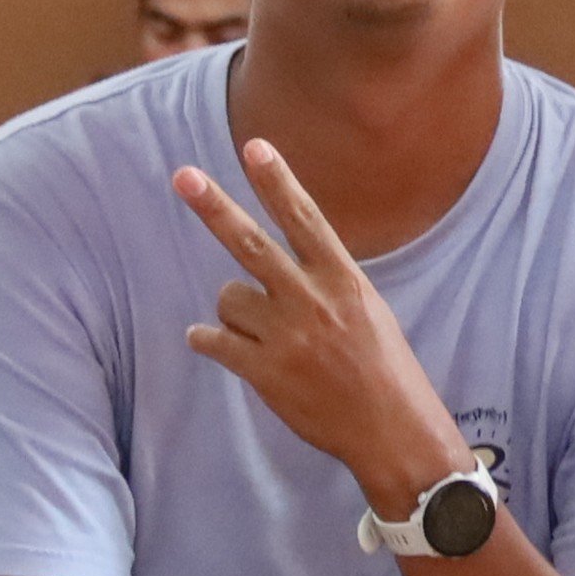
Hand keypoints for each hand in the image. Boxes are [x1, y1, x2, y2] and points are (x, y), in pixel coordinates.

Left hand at [177, 142, 472, 514]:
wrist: (391, 429)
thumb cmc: (382, 367)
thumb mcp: (366, 308)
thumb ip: (326, 280)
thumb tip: (278, 261)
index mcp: (343, 279)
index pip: (305, 219)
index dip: (278, 181)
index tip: (254, 146)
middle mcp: (312, 301)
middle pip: (252, 244)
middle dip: (215, 207)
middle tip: (183, 176)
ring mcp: (286, 337)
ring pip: (228, 298)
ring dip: (232, 310)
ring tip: (260, 332)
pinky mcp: (264, 372)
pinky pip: (214, 341)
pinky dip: (207, 339)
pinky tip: (213, 342)